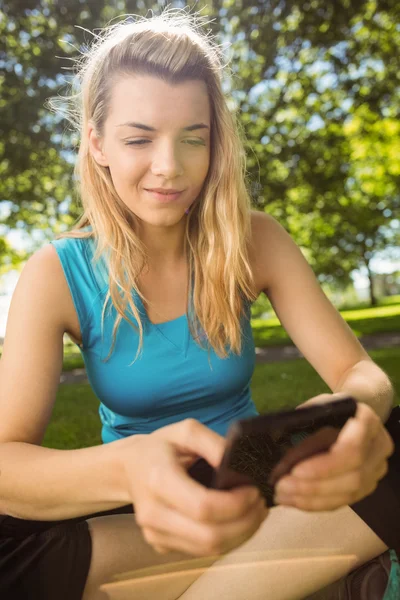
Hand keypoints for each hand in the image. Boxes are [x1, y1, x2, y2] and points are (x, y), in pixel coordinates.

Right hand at [120, 418, 267, 556]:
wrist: (128, 468)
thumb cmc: (160, 447)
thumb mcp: (186, 431)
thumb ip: (214, 444)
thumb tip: (242, 464)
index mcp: (159, 480)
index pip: (204, 508)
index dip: (236, 504)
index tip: (254, 490)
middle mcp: (153, 514)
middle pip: (210, 537)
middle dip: (245, 523)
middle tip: (261, 503)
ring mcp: (155, 534)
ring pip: (209, 550)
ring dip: (241, 534)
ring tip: (255, 512)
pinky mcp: (161, 545)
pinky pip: (202, 552)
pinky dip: (227, 540)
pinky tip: (237, 521)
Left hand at [273, 393, 394, 510]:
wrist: (350, 417)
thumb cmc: (330, 409)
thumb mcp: (316, 408)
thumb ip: (304, 425)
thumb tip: (281, 448)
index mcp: (367, 421)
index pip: (352, 449)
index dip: (325, 465)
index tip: (295, 470)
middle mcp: (379, 447)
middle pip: (352, 477)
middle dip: (313, 486)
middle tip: (281, 486)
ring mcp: (376, 470)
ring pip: (348, 494)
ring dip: (312, 498)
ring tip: (282, 495)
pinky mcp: (367, 487)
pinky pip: (343, 501)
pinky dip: (316, 503)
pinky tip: (294, 500)